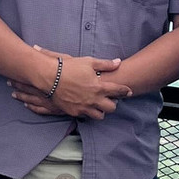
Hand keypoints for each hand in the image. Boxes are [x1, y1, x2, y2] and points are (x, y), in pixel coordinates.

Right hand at [9, 47, 131, 119]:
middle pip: (111, 108)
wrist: (49, 77)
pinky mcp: (74, 112)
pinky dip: (88, 112)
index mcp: (99, 87)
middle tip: (111, 98)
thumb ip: (105, 64)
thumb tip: (118, 62)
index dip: (125, 91)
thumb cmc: (69, 67)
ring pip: (100, 115)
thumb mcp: (89, 62)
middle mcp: (94, 99)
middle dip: (113, 103)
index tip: (129, 91)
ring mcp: (84, 107)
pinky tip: (86, 106)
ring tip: (99, 104)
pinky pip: (86, 116)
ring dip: (101, 110)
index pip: (118, 91)